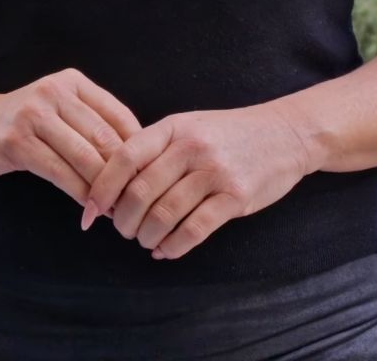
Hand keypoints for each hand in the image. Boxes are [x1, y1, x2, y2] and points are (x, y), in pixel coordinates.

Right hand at [0, 69, 141, 207]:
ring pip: (84, 157)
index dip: (138, 151)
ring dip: (103, 189)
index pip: (119, 117)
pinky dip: (79, 194)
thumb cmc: (22, 123)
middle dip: (123, 174)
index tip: (147, 178)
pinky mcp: (17, 141)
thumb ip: (92, 126)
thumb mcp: (59, 111)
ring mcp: (34, 115)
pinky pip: (59, 172)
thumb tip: (138, 160)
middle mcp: (55, 92)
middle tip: (134, 201)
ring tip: (114, 209)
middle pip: (104, 138)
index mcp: (73, 82)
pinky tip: (88, 209)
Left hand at [80, 103, 319, 259]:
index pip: (125, 158)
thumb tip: (112, 191)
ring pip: (164, 215)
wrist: (286, 134)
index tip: (90, 211)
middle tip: (123, 230)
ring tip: (145, 240)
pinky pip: (194, 230)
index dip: (101, 188)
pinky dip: (173, 247)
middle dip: (123, 220)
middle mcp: (192, 147)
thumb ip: (155, 151)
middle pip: (140, 192)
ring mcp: (216, 172)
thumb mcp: (190, 127)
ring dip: (147, 236)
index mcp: (174, 127)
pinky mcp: (236, 197)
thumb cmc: (229, 134)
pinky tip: (166, 250)